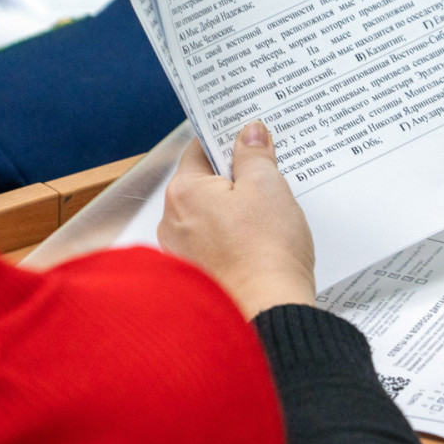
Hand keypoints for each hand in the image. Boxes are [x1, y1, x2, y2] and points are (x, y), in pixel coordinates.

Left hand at [158, 121, 315, 318]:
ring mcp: (182, 252)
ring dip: (235, 213)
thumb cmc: (266, 250)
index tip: (252, 141)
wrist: (267, 311)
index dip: (229, 142)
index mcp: (184, 192)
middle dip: (236, 181)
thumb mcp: (269, 187)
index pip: (201, 150)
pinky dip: (234, 240)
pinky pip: (215, 245)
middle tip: (271, 182)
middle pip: (205, 185)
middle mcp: (173, 221)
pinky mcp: (199, 275)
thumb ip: (255, 155)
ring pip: (211, 216)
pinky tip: (260, 245)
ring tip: (270, 219)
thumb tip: (249, 133)